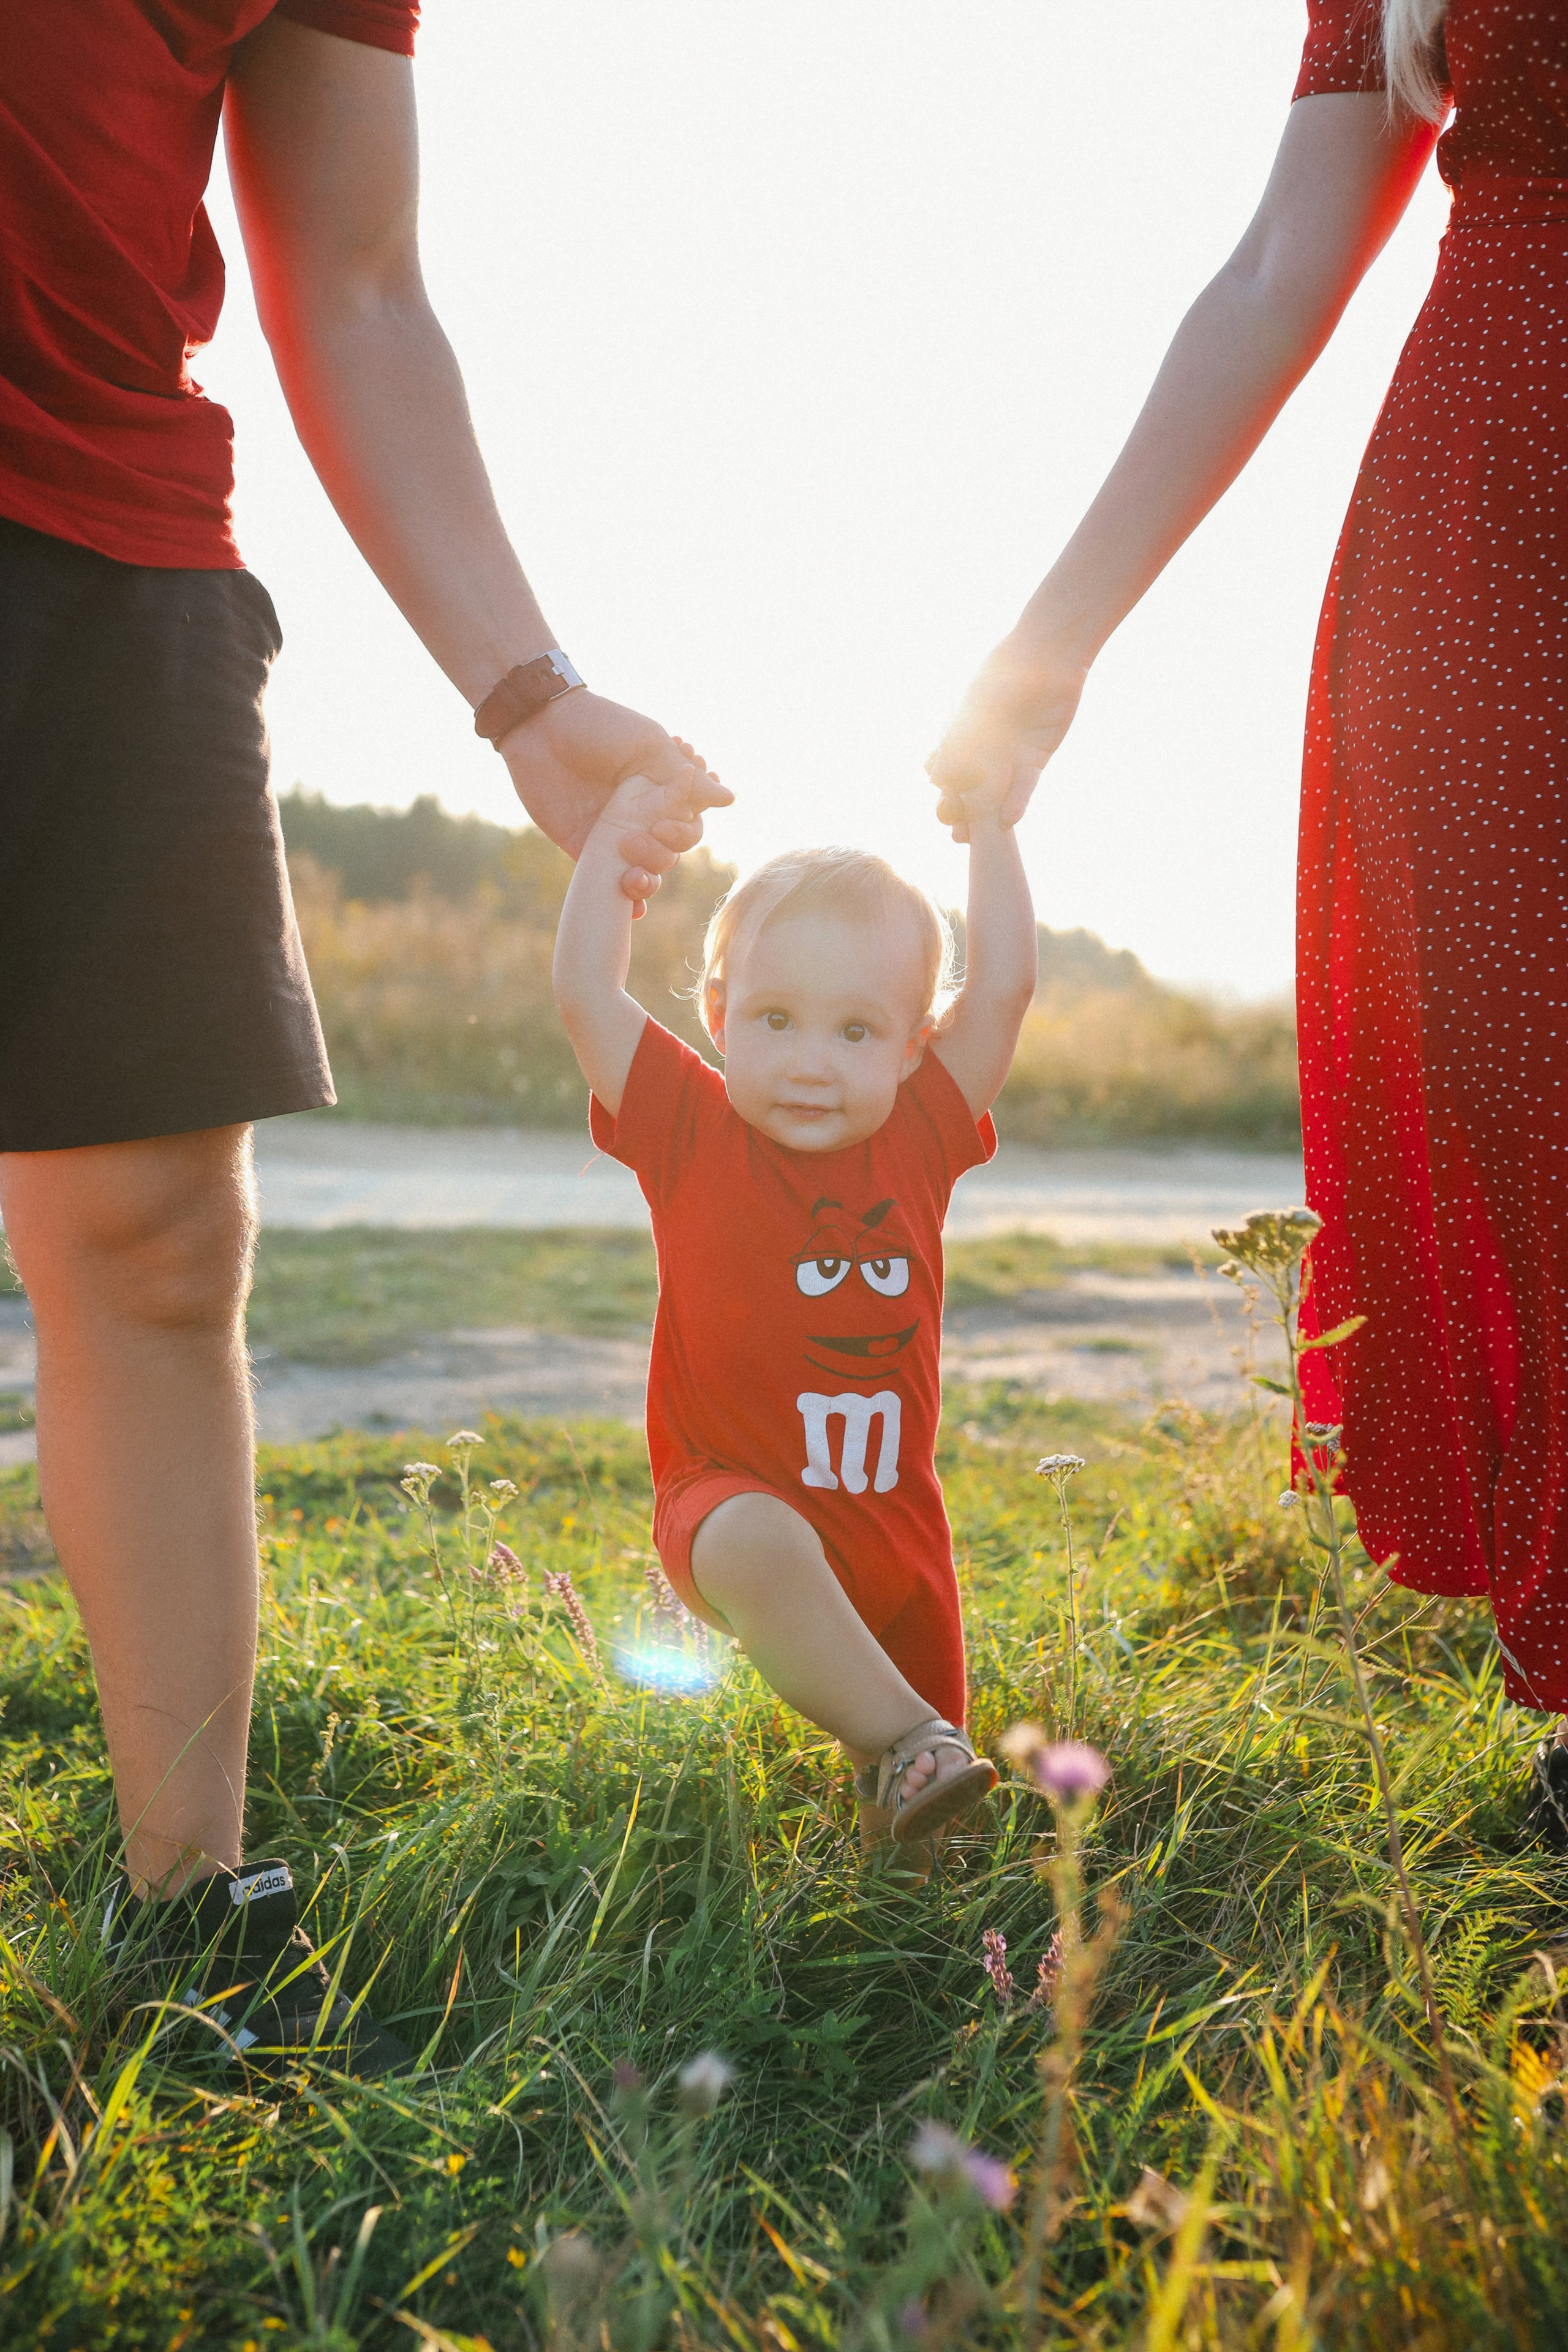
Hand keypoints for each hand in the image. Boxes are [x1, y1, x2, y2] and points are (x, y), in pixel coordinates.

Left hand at [501, 690, 730, 902]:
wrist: (540, 729)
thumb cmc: (598, 727)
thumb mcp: (648, 747)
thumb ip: (686, 779)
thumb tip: (729, 799)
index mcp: (663, 789)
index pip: (691, 822)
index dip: (687, 829)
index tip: (666, 821)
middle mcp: (643, 814)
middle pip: (672, 851)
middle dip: (663, 852)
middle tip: (641, 835)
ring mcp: (615, 834)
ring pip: (647, 870)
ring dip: (648, 879)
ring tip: (631, 875)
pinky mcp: (586, 849)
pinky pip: (609, 882)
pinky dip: (627, 900)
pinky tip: (631, 907)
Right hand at [926, 635, 1089, 840]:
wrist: (1048, 656)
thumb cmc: (1004, 675)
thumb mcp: (973, 711)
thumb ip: (956, 746)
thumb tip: (936, 781)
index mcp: (960, 734)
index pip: (944, 771)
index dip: (943, 791)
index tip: (942, 804)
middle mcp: (983, 749)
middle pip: (967, 789)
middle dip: (959, 811)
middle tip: (956, 829)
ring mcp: (1009, 757)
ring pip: (993, 795)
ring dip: (983, 817)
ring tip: (974, 838)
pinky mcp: (1035, 760)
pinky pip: (1024, 787)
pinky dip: (1016, 802)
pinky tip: (1009, 820)